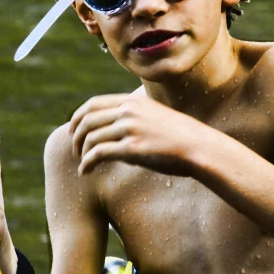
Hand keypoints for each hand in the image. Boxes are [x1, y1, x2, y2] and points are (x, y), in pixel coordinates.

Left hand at [69, 94, 211, 176]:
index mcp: (132, 102)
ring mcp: (130, 128)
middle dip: (76, 136)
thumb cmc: (179, 137)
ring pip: (91, 138)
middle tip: (75, 151)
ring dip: (81, 152)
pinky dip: (87, 163)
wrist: (200, 148)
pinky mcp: (132, 148)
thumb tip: (112, 131)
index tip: (72, 130)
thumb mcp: (154, 117)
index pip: (92, 104)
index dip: (77, 117)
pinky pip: (98, 153)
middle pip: (87, 120)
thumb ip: (132, 118)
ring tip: (82, 163)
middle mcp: (128, 111)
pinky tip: (86, 171)